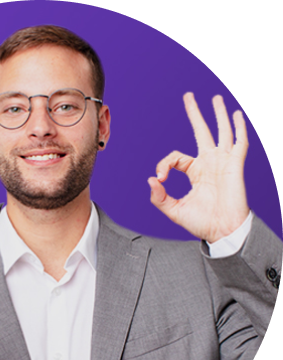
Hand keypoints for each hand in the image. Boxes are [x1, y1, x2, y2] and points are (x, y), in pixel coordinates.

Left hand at [148, 92, 249, 243]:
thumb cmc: (202, 223)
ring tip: (215, 98)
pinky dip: (238, 129)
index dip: (164, 164)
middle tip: (188, 96)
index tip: (160, 178)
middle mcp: (209, 163)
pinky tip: (236, 115)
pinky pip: (239, 143)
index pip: (176, 157)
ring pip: (221, 132)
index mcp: (195, 172)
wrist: (222, 231)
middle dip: (195, 114)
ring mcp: (223, 162)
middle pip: (201, 132)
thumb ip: (159, 198)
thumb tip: (151, 180)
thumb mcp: (174, 210)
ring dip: (218, 115)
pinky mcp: (235, 166)